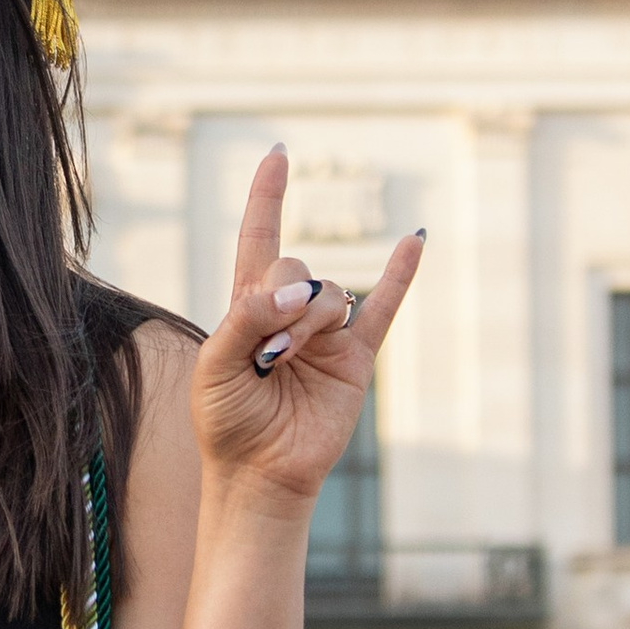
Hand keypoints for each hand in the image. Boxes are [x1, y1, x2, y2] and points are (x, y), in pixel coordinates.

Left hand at [191, 147, 422, 506]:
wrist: (260, 474)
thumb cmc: (226, 421)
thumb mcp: (215, 366)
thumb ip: (247, 318)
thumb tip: (296, 292)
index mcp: (247, 307)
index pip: (259, 239)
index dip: (267, 197)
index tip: (279, 154)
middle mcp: (289, 313)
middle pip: (296, 269)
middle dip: (281, 299)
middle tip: (268, 348)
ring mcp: (326, 334)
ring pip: (331, 294)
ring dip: (309, 321)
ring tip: (287, 361)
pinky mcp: (356, 359)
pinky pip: (383, 308)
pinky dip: (399, 274)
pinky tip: (414, 240)